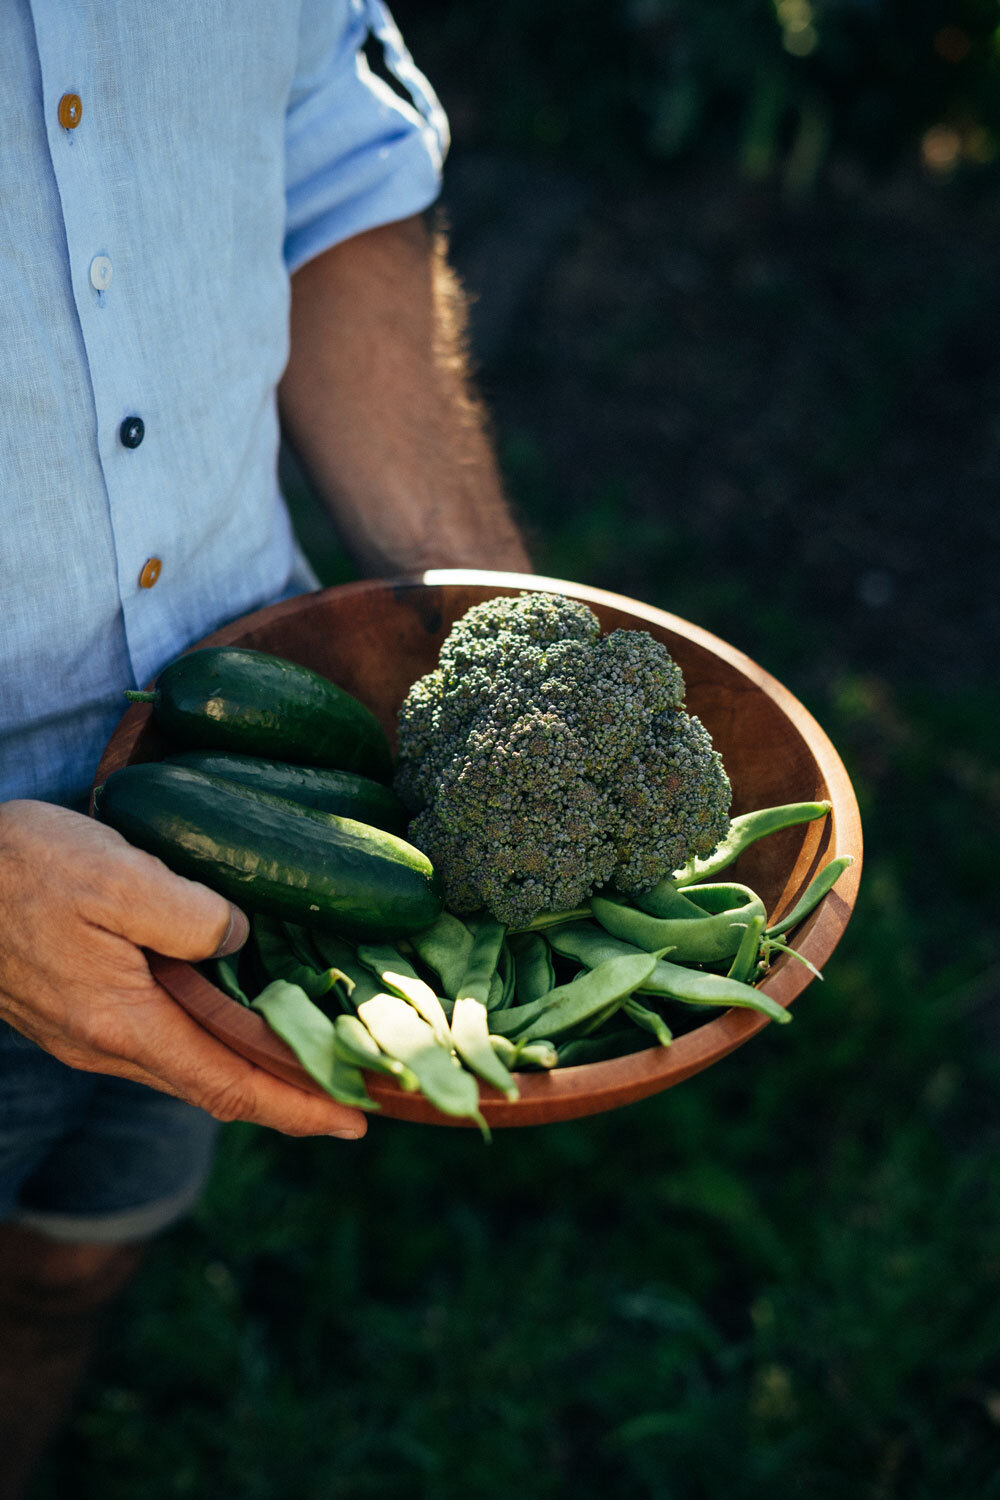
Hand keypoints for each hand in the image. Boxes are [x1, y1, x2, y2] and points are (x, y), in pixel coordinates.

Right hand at [0, 801, 366, 1138]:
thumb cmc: (21, 868)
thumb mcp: (115, 875)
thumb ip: (189, 914)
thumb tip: (239, 940)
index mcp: (124, 1024)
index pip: (231, 1084)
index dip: (299, 1106)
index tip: (360, 1121)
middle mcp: (107, 1045)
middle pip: (218, 1086)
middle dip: (291, 1095)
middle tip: (358, 1092)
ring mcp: (88, 1034)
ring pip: (189, 1065)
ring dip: (253, 1070)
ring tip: (311, 1057)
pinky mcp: (77, 1013)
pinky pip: (162, 1041)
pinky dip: (213, 1043)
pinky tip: (236, 1019)